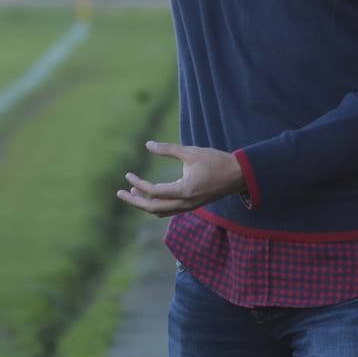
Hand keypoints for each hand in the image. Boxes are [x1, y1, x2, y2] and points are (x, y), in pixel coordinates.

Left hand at [116, 140, 246, 217]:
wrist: (238, 175)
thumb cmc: (215, 161)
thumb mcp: (191, 152)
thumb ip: (168, 150)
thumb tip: (148, 144)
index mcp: (184, 190)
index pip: (153, 192)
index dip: (138, 184)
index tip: (128, 175)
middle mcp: (184, 203)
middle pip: (152, 208)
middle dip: (134, 201)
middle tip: (119, 193)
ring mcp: (188, 207)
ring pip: (160, 212)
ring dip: (144, 204)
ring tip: (132, 193)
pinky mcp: (191, 206)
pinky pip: (169, 210)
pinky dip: (156, 205)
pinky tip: (150, 195)